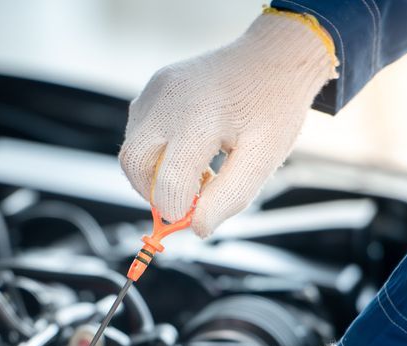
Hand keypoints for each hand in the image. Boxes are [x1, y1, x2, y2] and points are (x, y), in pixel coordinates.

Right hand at [119, 11, 336, 236]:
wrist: (275, 56)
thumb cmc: (273, 107)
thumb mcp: (263, 158)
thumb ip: (229, 197)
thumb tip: (197, 228)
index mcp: (200, 119)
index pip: (169, 182)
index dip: (178, 210)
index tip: (194, 216)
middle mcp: (169, 100)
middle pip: (133, 163)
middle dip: (152, 192)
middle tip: (184, 199)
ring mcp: (157, 88)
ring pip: (131, 147)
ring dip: (153, 172)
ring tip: (195, 172)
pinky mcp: (154, 85)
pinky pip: (139, 129)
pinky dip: (155, 150)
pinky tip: (189, 150)